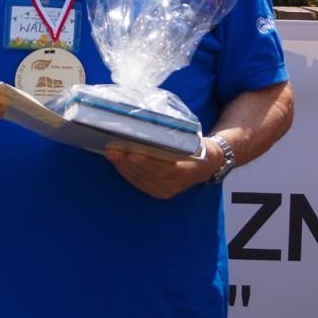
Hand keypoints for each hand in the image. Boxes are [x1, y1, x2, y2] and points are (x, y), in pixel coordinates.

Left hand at [105, 140, 220, 199]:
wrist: (206, 166)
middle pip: (146, 174)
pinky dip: (127, 173)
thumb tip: (146, 124)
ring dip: (123, 167)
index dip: (144, 162)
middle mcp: (174, 185)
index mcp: (184, 170)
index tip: (130, 154)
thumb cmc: (196, 147)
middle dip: (126, 162)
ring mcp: (165, 191)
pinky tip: (119, 163)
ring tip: (111, 154)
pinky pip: (140, 183)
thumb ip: (171, 137)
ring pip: (140, 179)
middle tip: (111, 150)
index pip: (161, 168)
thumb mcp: (190, 140)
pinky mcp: (159, 193)